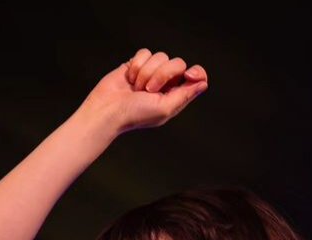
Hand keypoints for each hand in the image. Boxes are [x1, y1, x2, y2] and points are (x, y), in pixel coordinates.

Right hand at [79, 48, 207, 137]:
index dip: (195, 72)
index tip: (189, 74)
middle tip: (149, 90)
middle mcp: (166, 83)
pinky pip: (145, 53)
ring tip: (137, 88)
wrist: (108, 110)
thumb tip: (204, 83)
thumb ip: (185, 95)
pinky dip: (137, 65)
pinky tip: (130, 78)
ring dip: (147, 72)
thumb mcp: (165, 108)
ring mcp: (151, 72)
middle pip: (177, 63)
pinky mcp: (137, 63)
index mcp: (176, 95)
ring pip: (160, 56)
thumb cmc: (135, 115)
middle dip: (162, 74)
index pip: (195, 76)